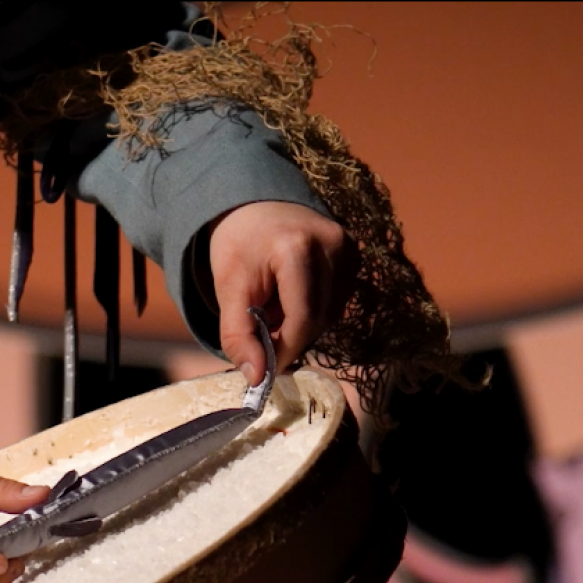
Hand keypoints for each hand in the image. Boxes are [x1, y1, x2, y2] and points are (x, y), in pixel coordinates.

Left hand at [206, 201, 354, 384]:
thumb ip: (239, 336)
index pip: (303, 318)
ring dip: (302, 323)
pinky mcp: (355, 254)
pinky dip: (314, 309)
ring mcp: (349, 247)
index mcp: (297, 248)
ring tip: (275, 304)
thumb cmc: (238, 245)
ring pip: (331, 314)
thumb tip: (257, 379)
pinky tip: (293, 294)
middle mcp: (332, 244)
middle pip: (319, 319)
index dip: (286, 350)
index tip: (267, 369)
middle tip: (263, 328)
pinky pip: (338, 300)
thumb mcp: (228, 290)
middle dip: (290, 336)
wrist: (253, 204)